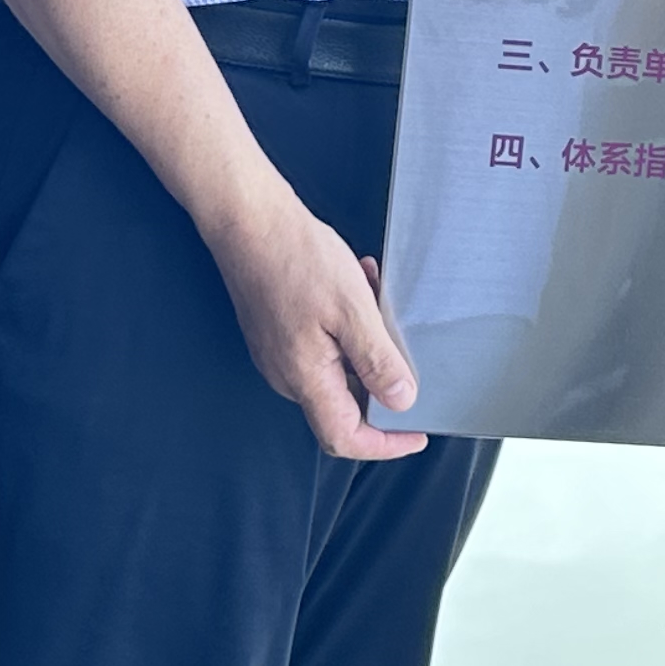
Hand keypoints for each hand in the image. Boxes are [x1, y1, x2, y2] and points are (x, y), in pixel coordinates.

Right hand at [202, 185, 426, 461]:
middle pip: (345, 403)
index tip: (416, 434)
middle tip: (401, 338)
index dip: (384, 444)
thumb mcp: (353, 309)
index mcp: (304, 378)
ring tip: (377, 295)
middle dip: (382, 374)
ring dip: (367, 339)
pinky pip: (325, 343)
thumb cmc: (296, 260)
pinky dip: (349, 322)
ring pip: (339, 365)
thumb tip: (401, 401)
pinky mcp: (278, 332)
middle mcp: (288, 375)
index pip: (344, 438)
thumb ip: (377, 360)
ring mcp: (280, 354)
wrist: (248, 221)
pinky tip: (359, 283)